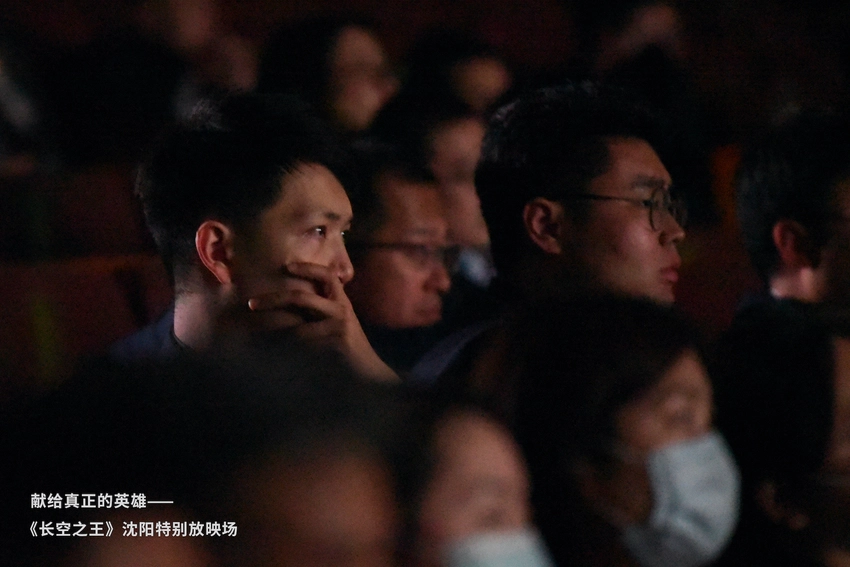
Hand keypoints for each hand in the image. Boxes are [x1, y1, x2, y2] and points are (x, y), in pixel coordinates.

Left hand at [247, 262, 396, 381]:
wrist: (368, 371)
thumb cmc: (348, 350)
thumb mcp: (335, 326)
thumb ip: (318, 315)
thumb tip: (286, 313)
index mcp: (340, 301)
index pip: (327, 275)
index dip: (308, 268)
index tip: (286, 266)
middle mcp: (341, 308)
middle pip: (300, 297)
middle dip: (272, 300)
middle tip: (250, 304)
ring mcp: (340, 322)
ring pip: (298, 325)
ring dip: (275, 330)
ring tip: (258, 336)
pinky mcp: (337, 338)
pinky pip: (305, 340)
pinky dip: (290, 346)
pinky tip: (280, 353)